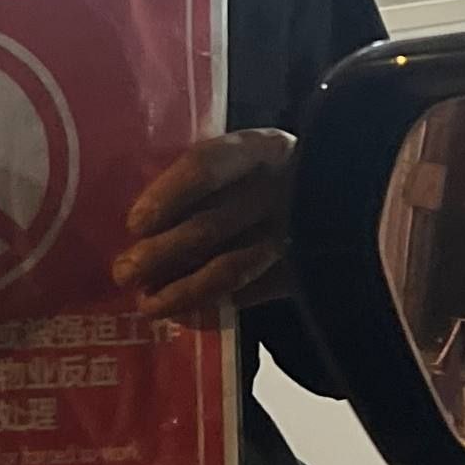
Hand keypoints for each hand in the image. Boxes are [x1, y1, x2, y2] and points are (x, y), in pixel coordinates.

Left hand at [113, 129, 295, 318]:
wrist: (341, 198)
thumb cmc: (267, 176)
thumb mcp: (244, 161)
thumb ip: (203, 179)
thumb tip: (140, 223)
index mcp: (262, 149)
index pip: (206, 165)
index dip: (168, 195)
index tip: (135, 224)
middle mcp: (282, 188)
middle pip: (210, 224)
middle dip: (161, 253)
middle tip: (123, 272)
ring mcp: (296, 234)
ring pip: (229, 268)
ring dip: (181, 289)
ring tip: (148, 305)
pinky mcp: (303, 271)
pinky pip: (250, 294)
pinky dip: (212, 305)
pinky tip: (183, 315)